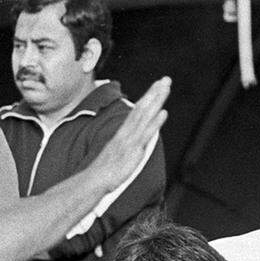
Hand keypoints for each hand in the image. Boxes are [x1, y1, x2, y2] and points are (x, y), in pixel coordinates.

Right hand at [88, 77, 169, 193]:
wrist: (93, 181)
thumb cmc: (103, 172)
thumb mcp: (114, 156)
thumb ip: (122, 148)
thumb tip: (128, 145)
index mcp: (122, 133)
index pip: (137, 112)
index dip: (148, 98)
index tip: (157, 86)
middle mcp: (126, 133)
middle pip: (142, 109)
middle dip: (154, 93)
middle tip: (166, 79)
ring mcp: (130, 140)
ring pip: (145, 116)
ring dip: (156, 101)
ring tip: (166, 88)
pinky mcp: (133, 150)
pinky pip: (145, 134)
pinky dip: (155, 123)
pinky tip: (164, 112)